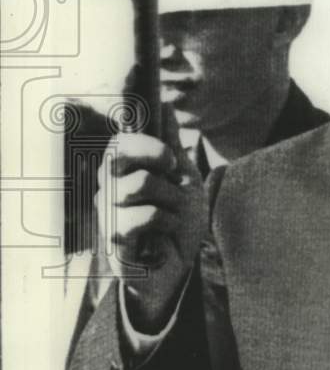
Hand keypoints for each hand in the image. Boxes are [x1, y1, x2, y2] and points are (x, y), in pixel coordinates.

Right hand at [96, 109, 205, 331]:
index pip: (118, 144)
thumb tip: (165, 104)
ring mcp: (108, 216)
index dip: (145, 144)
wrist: (183, 265)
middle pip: (117, 157)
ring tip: (173, 215)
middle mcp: (107, 190)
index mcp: (121, 173)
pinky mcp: (114, 243)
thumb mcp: (183, 176)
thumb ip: (172, 143)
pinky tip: (165, 234)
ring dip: (171, 200)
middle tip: (175, 180)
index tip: (171, 159)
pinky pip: (142, 217)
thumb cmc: (179, 219)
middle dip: (155, 161)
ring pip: (139, 186)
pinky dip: (167, 222)